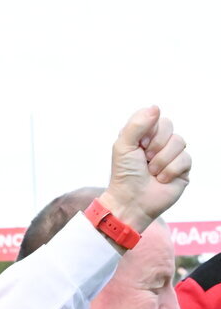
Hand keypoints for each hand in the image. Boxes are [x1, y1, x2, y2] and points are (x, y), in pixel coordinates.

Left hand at [98, 107, 190, 234]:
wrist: (132, 202)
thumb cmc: (124, 175)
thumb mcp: (123, 146)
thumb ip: (137, 125)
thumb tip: (155, 107)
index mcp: (142, 135)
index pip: (154, 116)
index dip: (148, 130)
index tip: (138, 145)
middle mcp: (158, 142)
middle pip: (169, 126)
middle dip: (156, 144)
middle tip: (145, 158)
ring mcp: (172, 155)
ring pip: (179, 141)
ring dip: (162, 160)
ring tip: (152, 172)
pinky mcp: (183, 168)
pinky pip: (186, 158)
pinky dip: (170, 170)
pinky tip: (161, 179)